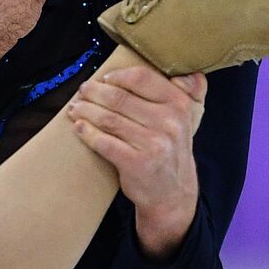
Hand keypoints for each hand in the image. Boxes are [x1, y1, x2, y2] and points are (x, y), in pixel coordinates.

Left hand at [67, 67, 206, 260]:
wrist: (172, 193)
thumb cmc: (171, 149)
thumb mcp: (189, 120)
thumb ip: (192, 93)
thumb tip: (190, 74)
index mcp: (180, 105)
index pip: (142, 79)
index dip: (117, 76)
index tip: (103, 78)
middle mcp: (169, 122)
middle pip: (120, 98)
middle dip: (94, 92)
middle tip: (82, 91)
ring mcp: (153, 143)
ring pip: (109, 119)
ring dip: (86, 110)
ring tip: (75, 108)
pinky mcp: (137, 163)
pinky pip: (104, 142)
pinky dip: (88, 133)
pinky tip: (79, 127)